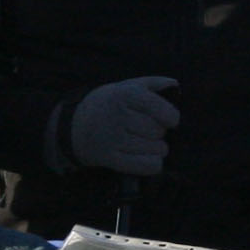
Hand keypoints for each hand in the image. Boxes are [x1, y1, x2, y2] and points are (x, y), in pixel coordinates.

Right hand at [65, 76, 180, 176]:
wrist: (74, 125)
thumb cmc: (107, 104)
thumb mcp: (126, 86)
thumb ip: (153, 83)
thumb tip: (175, 85)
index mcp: (125, 95)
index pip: (163, 111)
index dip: (171, 117)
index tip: (168, 119)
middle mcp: (119, 116)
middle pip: (158, 131)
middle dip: (159, 132)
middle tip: (147, 130)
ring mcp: (113, 139)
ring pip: (155, 150)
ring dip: (157, 148)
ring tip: (145, 142)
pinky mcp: (109, 158)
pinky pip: (146, 166)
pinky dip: (153, 163)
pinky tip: (147, 157)